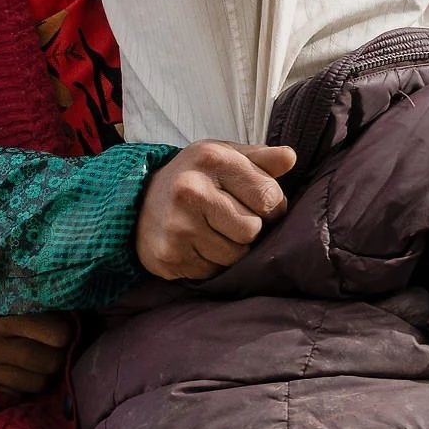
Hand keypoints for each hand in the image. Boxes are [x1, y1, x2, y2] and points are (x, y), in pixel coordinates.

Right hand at [0, 283, 74, 395]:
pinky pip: (15, 393)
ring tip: (30, 354)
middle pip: (51, 364)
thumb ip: (49, 307)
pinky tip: (8, 363)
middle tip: (48, 343)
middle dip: (56, 354)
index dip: (65, 332)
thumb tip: (91, 326)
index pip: (60, 336)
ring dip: (41, 371)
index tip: (59, 325)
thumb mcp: (16, 292)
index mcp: (1, 315)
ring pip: (36, 384)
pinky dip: (19, 381)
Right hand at [136, 141, 296, 280]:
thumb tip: (291, 157)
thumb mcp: (225, 156)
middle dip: (249, 228)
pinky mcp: (169, 256)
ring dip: (230, 248)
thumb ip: (261, 158)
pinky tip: (195, 244)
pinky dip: (209, 262)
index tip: (256, 203)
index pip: (269, 197)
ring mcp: (177, 226)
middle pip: (252, 229)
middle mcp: (191, 190)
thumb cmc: (195, 176)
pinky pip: (212, 272)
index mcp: (213, 160)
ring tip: (211, 230)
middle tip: (229, 218)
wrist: (137, 199)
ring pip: (234, 255)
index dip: (270, 206)